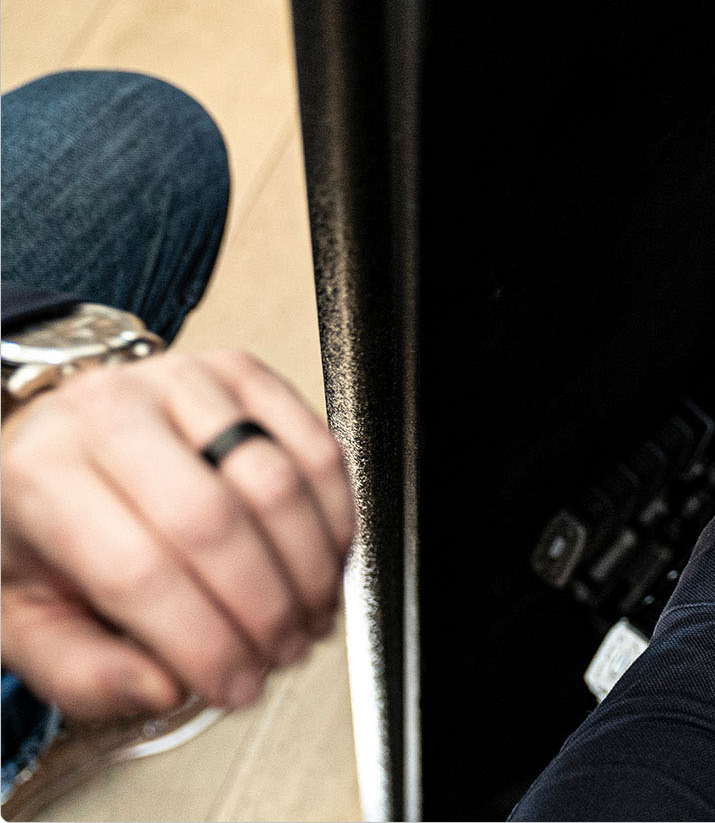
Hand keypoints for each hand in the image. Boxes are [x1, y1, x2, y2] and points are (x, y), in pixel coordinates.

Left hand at [1, 350, 354, 719]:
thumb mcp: (27, 619)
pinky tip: (325, 561)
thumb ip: (84, 672)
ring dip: (310, 569)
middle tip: (281, 654)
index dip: (203, 642)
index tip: (235, 685)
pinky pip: (317, 446)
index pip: (136, 570)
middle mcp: (108, 412)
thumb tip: (163, 688)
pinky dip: (336, 518)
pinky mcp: (243, 373)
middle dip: (265, 609)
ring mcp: (182, 382)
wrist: (63, 445)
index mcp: (39, 478)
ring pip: (276, 482)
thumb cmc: (45, 530)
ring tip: (308, 617)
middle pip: (213, 523)